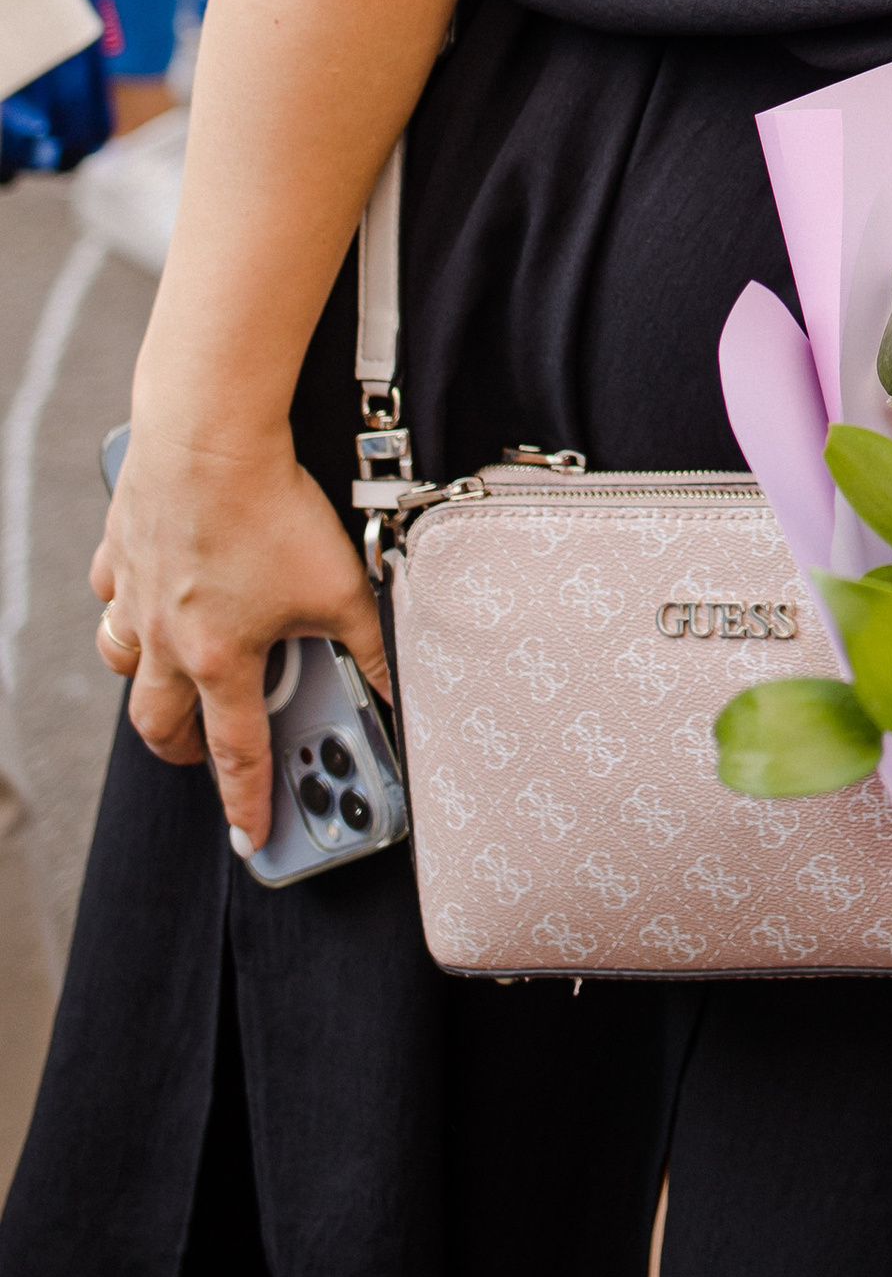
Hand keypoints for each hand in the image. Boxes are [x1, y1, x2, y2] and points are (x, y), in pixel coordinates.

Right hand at [93, 428, 388, 847]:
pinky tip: (144, 590)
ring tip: (170, 680)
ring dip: (142, 680)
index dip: (246, 802)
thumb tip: (396, 684)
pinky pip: (110, 591)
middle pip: (159, 721)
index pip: (235, 753)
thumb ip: (370, 645)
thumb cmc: (271, 511)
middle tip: (200, 755)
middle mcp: (166, 637)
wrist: (208, 437)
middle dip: (180, 749)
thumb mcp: (341, 587)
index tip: (249, 838)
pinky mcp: (122, 548)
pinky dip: (122, 601)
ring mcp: (135, 594)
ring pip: (120, 660)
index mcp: (221, 660)